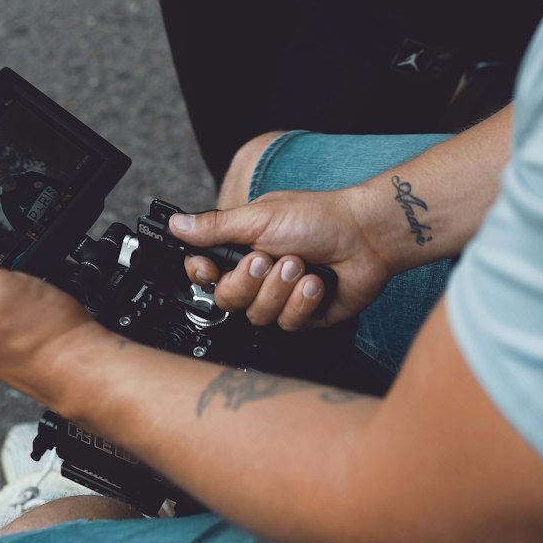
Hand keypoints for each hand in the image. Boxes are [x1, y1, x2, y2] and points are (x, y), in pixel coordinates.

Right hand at [169, 187, 391, 329]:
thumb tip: (177, 224)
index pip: (204, 273)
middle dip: (250, 280)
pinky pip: (287, 325)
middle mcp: (257, 274)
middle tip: (268, 258)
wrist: (364, 237)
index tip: (209, 268)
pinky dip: (302, 302)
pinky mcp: (302, 315)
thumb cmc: (317, 217)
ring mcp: (279, 296)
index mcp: (241, 247)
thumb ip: (215, 227)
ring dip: (280, 289)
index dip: (203, 275)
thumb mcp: (259, 217)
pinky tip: (316, 283)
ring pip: (257, 315)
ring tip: (301, 265)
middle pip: (228, 299)